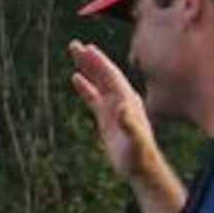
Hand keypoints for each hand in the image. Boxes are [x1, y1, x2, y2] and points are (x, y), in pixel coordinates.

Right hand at [67, 41, 165, 184]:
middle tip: (74, 45)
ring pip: (98, 82)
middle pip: (103, 74)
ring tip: (74, 54)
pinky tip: (75, 77)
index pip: (111, 76)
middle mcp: (122, 99)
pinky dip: (85, 86)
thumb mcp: (135, 139)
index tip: (87, 49)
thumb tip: (122, 106)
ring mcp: (113, 107)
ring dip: (86, 68)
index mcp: (128, 100)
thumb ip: (129, 123)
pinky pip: (93, 97)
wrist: (140, 168)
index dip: (99, 63)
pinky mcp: (106, 117)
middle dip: (90, 59)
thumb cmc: (139, 155)